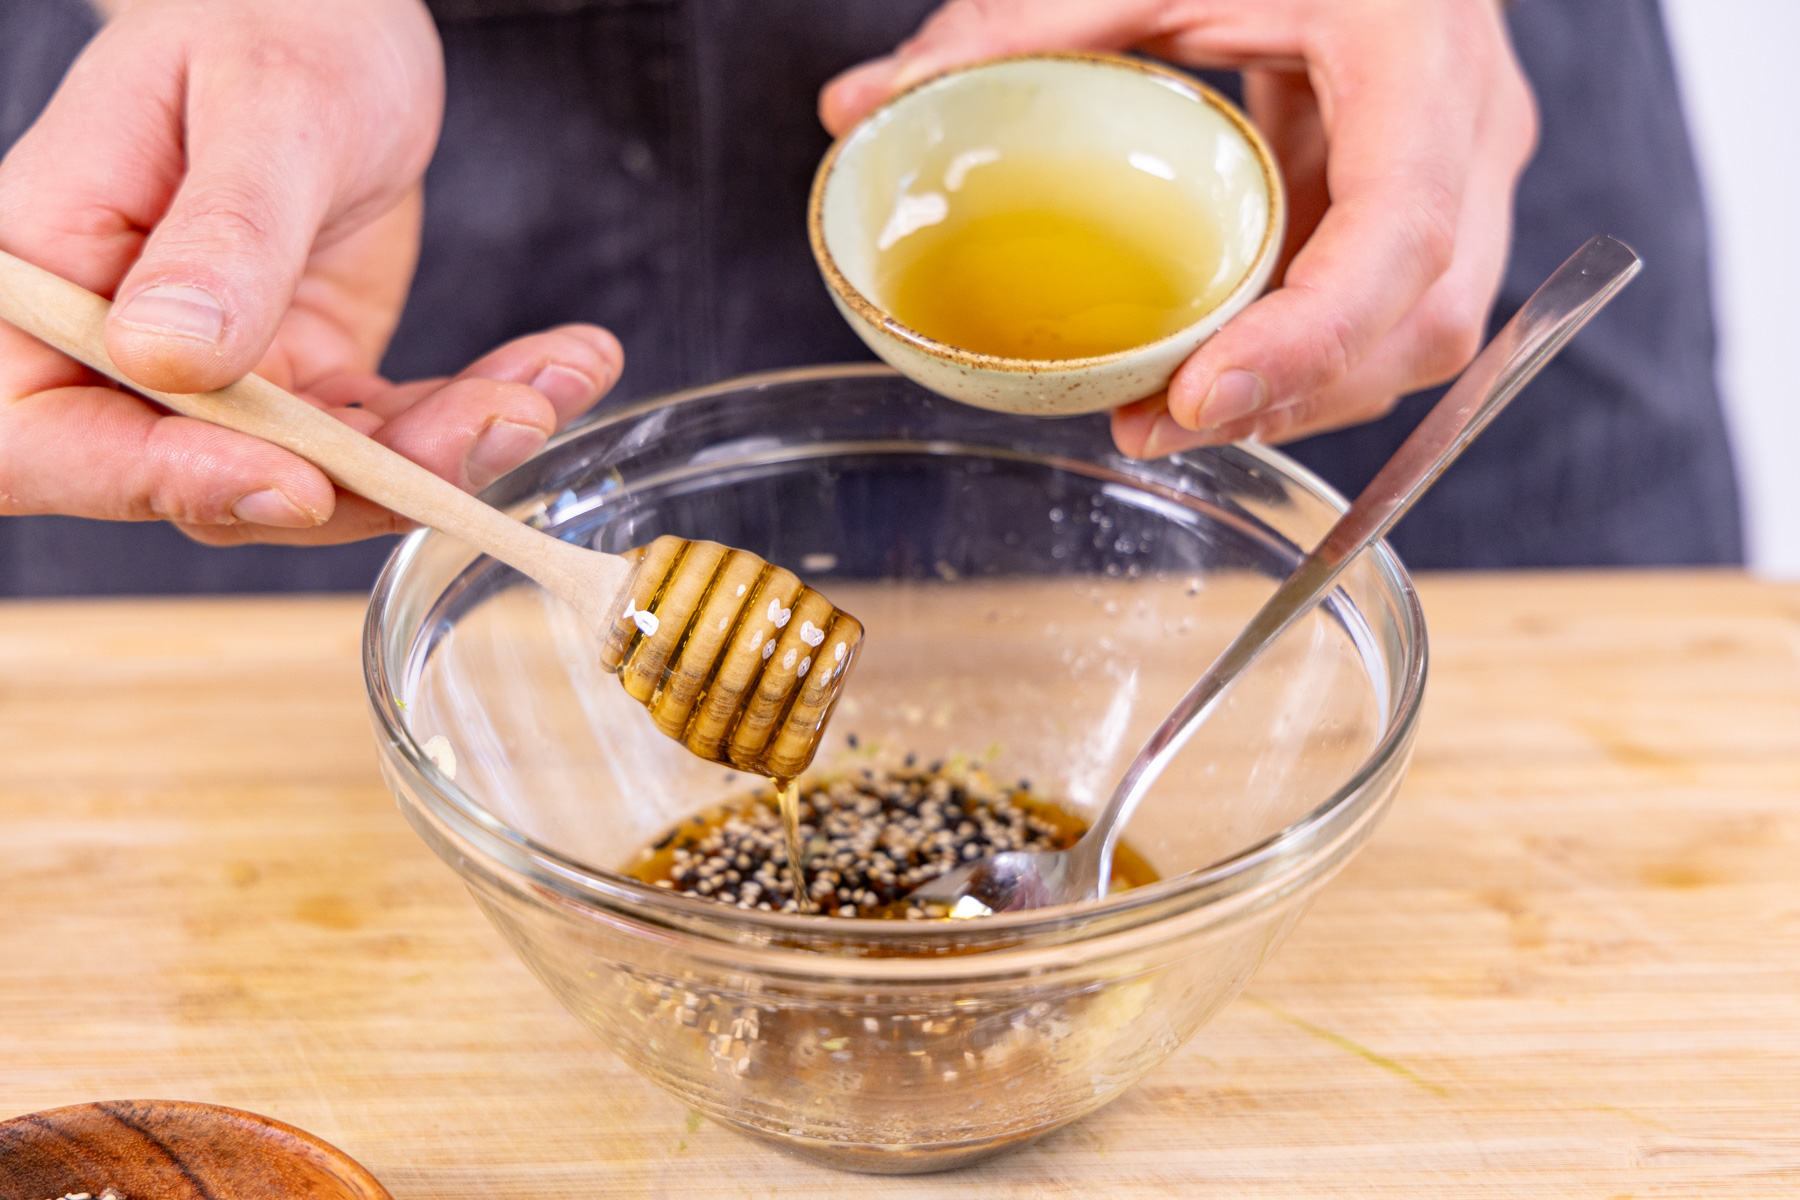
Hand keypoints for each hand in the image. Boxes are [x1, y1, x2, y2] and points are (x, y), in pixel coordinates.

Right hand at [0, 0, 622, 544]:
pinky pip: (390, 435)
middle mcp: (119, 348)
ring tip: (542, 389)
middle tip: (489, 426)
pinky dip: (478, 413)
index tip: (299, 482)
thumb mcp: (262, 106)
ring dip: (444, 452)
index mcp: (44, 274)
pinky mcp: (311, 382)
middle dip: (362, 478)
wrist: (332, 16)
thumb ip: (221, 234)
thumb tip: (173, 357)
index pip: (47, 436)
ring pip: (320, 478)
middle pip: (206, 483)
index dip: (163, 482)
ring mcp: (222, 377)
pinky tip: (561, 366)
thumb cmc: (272, 20)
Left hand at [820, 0, 1536, 456]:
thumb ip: (1015, 24)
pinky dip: (1301, 352)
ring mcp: (1461, 167)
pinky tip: (1212, 364)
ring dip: (1297, 394)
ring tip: (1164, 414)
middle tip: (1151, 426)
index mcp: (1417, 51)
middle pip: (1424, 318)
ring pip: (1416, 334)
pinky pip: (1384, 306)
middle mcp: (1468, 123)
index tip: (1200, 395)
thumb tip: (857, 107)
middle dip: (1294, 398)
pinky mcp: (1427, 193)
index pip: (1401, 232)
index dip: (1312, 339)